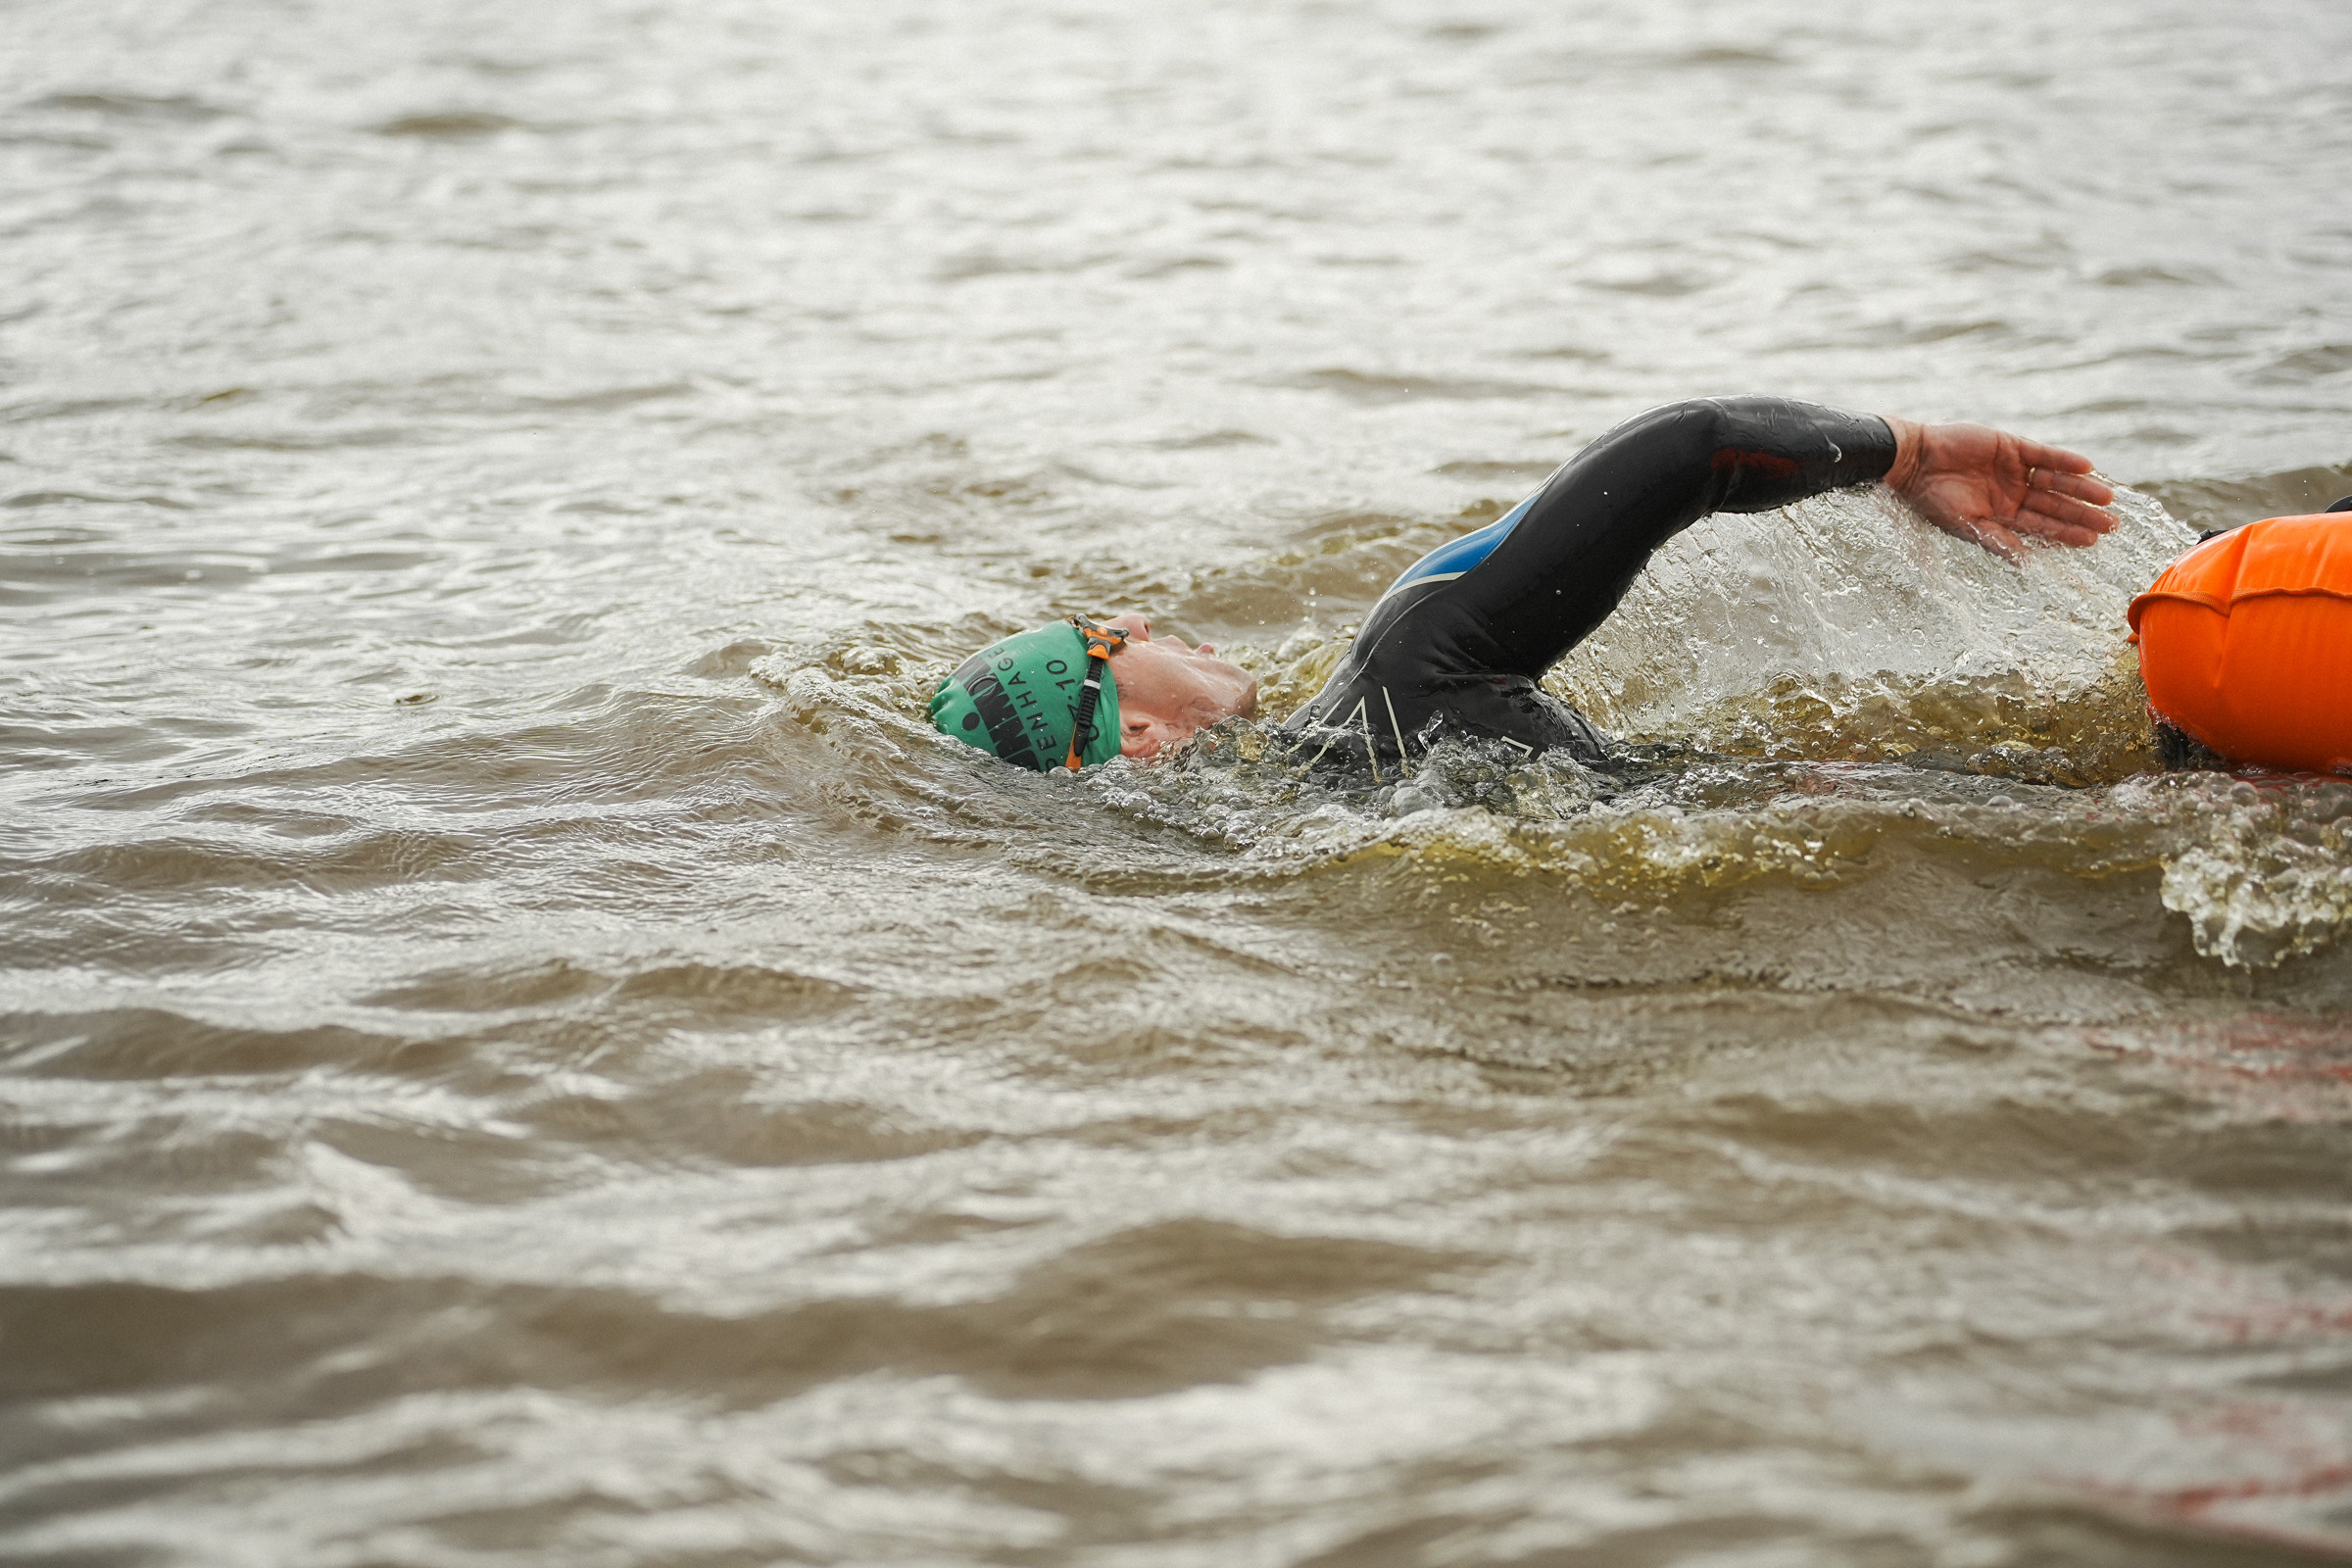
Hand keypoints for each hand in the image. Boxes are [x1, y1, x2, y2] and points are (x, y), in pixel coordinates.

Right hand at [1880, 417, 2115, 562]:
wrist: (1914, 461)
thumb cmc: (1933, 499)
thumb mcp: (1968, 525)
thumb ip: (1999, 542)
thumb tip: (2027, 566)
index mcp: (2002, 515)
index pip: (2043, 527)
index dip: (2067, 533)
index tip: (2093, 541)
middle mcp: (2012, 493)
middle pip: (2055, 505)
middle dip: (2082, 514)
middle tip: (2111, 523)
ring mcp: (2014, 469)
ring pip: (2056, 481)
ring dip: (2080, 489)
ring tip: (2106, 498)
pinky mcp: (2012, 446)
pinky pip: (2045, 454)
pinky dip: (2065, 460)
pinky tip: (2086, 467)